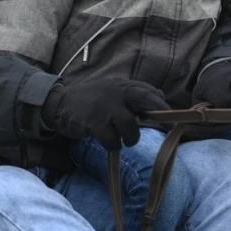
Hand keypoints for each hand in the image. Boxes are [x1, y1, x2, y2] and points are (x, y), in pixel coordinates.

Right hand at [41, 79, 169, 149]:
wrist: (60, 103)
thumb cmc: (91, 100)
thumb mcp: (112, 91)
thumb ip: (134, 94)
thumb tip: (160, 96)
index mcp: (122, 85)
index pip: (148, 91)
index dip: (162, 105)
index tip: (170, 118)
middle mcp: (116, 93)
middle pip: (145, 100)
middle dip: (159, 114)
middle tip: (167, 128)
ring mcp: (105, 107)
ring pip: (130, 127)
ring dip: (131, 138)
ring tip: (125, 140)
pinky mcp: (94, 122)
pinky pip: (112, 140)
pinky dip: (113, 145)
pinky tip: (108, 142)